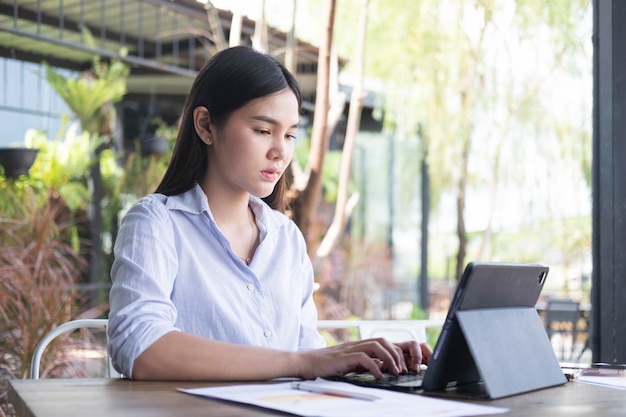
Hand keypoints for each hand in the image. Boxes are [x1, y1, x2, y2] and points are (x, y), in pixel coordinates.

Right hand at [295, 338, 431, 379]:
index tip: (402, 365)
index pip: (381, 342)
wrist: (304, 363)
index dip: (394, 351)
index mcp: (357, 345)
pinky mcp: (343, 357)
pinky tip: (379, 376)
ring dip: (389, 358)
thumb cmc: (323, 365)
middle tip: (402, 369)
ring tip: (395, 372)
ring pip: (376, 346)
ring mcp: (349, 349)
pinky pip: (363, 358)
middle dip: (396, 354)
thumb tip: (379, 367)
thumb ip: (362, 363)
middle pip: (382, 340)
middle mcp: (355, 344)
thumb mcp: (347, 363)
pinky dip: (375, 367)